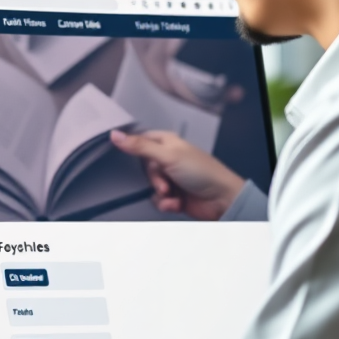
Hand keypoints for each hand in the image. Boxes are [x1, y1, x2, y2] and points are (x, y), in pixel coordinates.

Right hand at [111, 129, 244, 220]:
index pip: (142, 140)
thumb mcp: (168, 155)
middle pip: (144, 168)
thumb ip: (140, 146)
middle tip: (164, 183)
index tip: (126, 155)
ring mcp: (172, 178)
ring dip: (160, 193)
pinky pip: (158, 200)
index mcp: (168, 143)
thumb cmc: (203, 172)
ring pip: (150, 186)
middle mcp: (169, 159)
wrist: (222, 199)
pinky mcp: (174, 196)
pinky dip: (166, 203)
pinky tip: (176, 203)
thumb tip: (116, 135)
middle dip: (153, 179)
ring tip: (172, 194)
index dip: (134, 148)